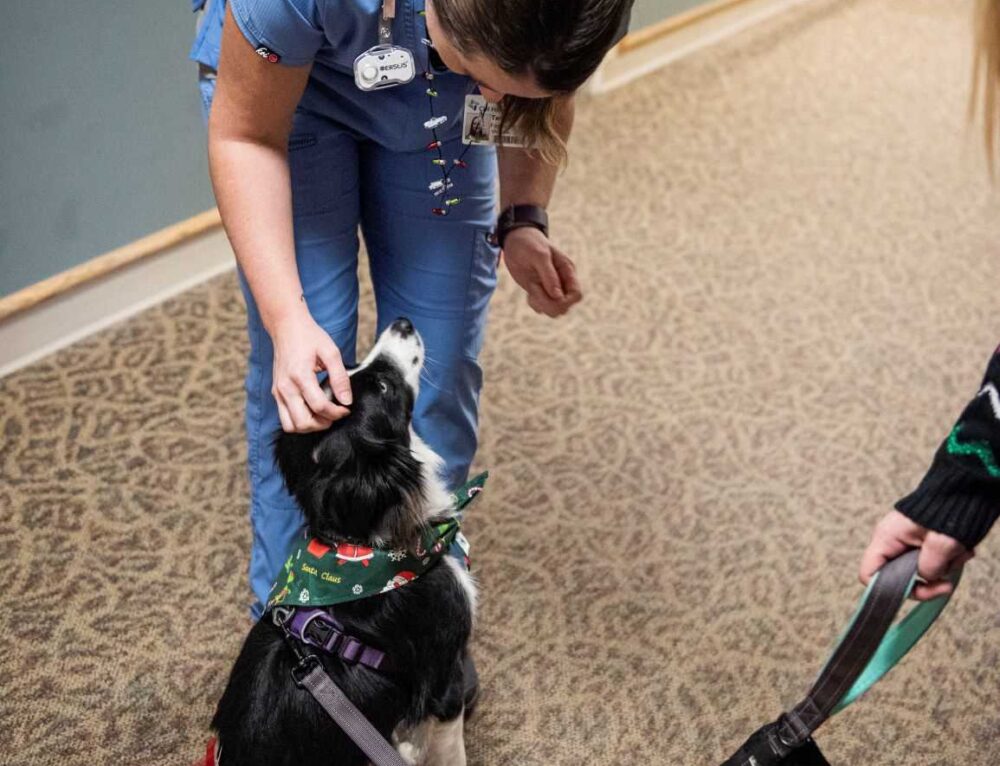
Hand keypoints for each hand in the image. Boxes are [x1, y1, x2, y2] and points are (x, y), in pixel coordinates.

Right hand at [269, 308, 351, 432]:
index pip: (319, 407)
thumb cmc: (309, 337)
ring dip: (309, 426)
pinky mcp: (276, 393)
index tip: (345, 408)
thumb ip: (340, 378)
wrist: (286, 327)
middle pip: (303, 422)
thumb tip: (347, 400)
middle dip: (323, 423)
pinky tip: (312, 409)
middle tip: (335, 414)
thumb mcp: (331, 352)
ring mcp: (278, 392)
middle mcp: (285, 387)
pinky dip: (299, 420)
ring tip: (323, 415)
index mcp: (299, 376)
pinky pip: (285, 418)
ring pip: (291, 426)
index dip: (336, 413)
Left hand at [501, 227, 581, 316]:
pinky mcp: (540, 292)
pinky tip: (529, 294)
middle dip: (550, 304)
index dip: (565, 301)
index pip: (576, 295)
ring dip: (542, 305)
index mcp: (567, 271)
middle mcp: (562, 281)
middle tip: (535, 290)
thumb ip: (549, 275)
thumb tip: (558, 296)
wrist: (515, 238)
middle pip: (565, 306)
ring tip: (532, 290)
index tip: (549, 295)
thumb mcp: (539, 256)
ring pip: (554, 310)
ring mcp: (551, 288)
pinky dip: (535, 305)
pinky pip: (543, 308)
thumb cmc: (529, 243)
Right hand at [859, 510, 973, 600]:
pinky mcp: (922, 542)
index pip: (869, 574)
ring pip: (918, 570)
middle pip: (898, 577)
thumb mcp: (941, 544)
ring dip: (942, 568)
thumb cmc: (948, 510)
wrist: (963, 489)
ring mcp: (906, 541)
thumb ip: (928, 568)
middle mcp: (891, 541)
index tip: (920, 589)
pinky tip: (959, 550)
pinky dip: (947, 561)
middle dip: (926, 579)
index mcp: (886, 538)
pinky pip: (930, 561)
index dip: (890, 590)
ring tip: (959, 554)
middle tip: (947, 582)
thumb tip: (927, 577)